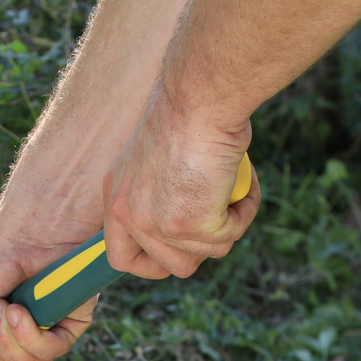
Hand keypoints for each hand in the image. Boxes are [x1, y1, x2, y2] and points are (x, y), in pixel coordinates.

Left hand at [101, 93, 259, 280]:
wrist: (202, 95)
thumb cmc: (188, 113)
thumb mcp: (157, 158)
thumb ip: (160, 194)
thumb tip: (186, 226)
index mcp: (115, 197)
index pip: (121, 257)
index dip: (151, 264)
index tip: (176, 253)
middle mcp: (130, 215)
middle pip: (170, 264)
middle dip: (201, 246)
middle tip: (218, 213)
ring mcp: (159, 223)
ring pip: (206, 253)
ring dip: (227, 225)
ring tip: (232, 186)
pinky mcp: (193, 222)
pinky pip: (231, 234)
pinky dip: (244, 210)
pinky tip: (242, 181)